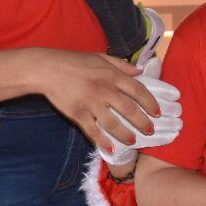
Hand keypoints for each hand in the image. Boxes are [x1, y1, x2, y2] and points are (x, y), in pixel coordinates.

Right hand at [43, 52, 159, 153]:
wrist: (48, 69)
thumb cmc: (74, 61)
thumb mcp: (100, 57)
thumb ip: (121, 65)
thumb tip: (140, 70)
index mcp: (112, 75)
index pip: (138, 90)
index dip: (150, 103)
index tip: (158, 112)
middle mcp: (105, 89)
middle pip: (129, 109)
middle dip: (142, 122)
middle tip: (150, 130)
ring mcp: (91, 103)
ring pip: (113, 123)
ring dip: (125, 134)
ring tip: (133, 140)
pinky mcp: (78, 113)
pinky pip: (93, 131)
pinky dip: (102, 141)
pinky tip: (110, 148)